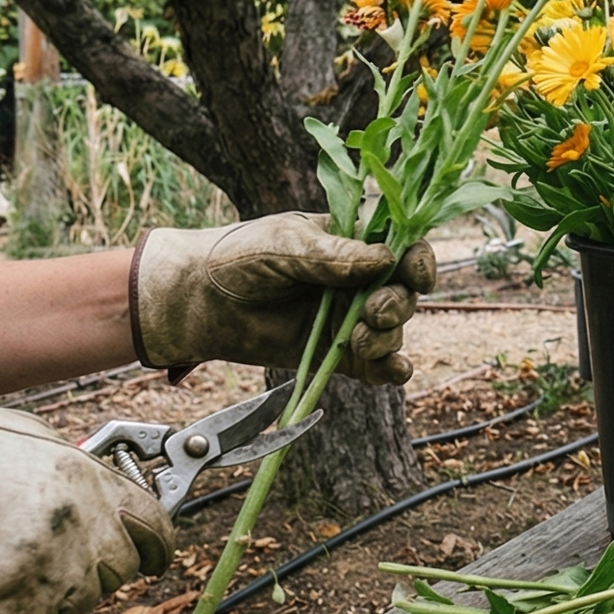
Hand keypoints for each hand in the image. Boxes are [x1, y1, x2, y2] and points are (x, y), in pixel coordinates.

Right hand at [0, 391, 173, 613]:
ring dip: (51, 598)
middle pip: (120, 568)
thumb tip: (94, 491)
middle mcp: (81, 519)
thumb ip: (69, 469)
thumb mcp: (27, 439)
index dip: (156, 545)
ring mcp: (54, 561)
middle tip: (62, 571)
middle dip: (96, 574)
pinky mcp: (18, 597)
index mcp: (87, 476)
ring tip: (9, 577)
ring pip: (79, 602)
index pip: (153, 522)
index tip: (156, 559)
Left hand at [132, 213, 436, 384]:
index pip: (402, 248)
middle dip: (397, 305)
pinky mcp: (334, 355)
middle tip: (373, 313)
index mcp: (351, 242)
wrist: (195, 302)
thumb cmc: (236, 258)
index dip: (418, 261)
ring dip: (387, 339)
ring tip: (358, 342)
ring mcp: (346, 319)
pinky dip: (390, 370)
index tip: (417, 275)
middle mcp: (356, 281)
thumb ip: (334, 254)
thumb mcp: (285, 245)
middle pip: (403, 293)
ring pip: (392, 331)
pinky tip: (391, 370)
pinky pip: (375, 366)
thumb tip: (385, 259)